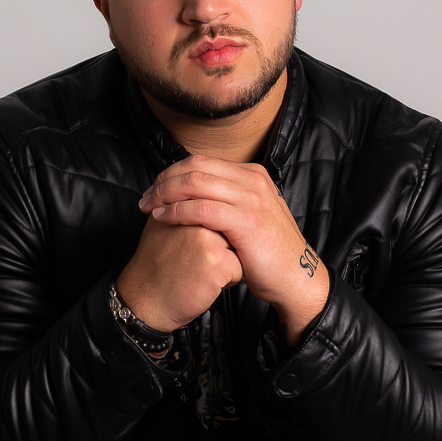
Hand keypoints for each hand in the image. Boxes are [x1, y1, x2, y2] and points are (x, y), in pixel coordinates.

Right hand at [115, 216, 242, 332]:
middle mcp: (196, 216)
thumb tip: (199, 199)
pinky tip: (204, 282)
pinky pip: (240, 268)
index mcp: (184, 205)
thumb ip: (180, 207)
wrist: (145, 300)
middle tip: (194, 259)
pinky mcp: (218, 260)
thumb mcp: (161, 225)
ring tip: (199, 269)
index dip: (210, 233)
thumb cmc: (155, 267)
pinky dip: (227, 280)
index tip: (192, 247)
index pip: (217, 211)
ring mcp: (208, 238)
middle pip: (230, 227)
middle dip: (221, 245)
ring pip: (237, 247)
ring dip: (225, 261)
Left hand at [138, 155, 328, 342]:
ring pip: (195, 183)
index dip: (171, 173)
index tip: (153, 191)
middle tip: (145, 199)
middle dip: (163, 181)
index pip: (201, 161)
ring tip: (148, 208)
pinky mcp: (246, 221)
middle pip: (195, 167)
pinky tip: (162, 219)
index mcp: (252, 175)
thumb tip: (197, 193)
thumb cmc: (269, 253)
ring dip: (164, 194)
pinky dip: (177, 211)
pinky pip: (201, 209)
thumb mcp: (251, 215)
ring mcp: (251, 199)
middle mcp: (253, 180)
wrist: (296, 278)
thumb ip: (229, 200)